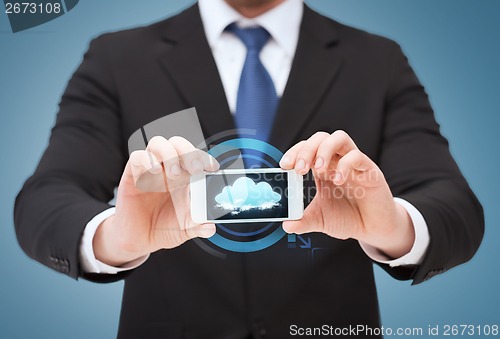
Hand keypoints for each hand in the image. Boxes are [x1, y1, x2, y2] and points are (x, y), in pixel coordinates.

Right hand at [93, 136, 218, 266]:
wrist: (139, 241)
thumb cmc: (164, 229)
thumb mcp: (185, 230)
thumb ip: (199, 226)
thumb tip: (211, 227)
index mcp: (185, 178)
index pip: (195, 157)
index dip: (205, 158)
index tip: (213, 168)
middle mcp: (167, 170)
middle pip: (178, 144)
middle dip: (189, 152)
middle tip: (196, 169)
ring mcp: (150, 171)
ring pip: (158, 144)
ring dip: (169, 154)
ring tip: (174, 173)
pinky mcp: (132, 176)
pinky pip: (137, 157)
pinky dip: (147, 161)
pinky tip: (154, 173)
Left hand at [280, 131, 414, 258]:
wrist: (373, 228)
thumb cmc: (348, 218)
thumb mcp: (321, 220)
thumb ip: (303, 221)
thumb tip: (286, 225)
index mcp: (322, 169)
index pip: (306, 148)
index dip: (294, 152)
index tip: (284, 166)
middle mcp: (337, 162)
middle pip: (320, 138)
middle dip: (306, 150)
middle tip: (299, 169)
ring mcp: (353, 164)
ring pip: (339, 138)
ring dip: (325, 150)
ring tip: (318, 169)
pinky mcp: (369, 170)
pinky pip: (357, 156)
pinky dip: (345, 165)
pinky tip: (338, 180)